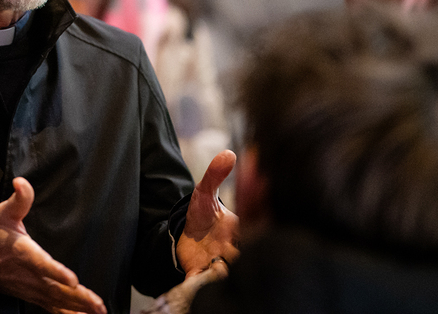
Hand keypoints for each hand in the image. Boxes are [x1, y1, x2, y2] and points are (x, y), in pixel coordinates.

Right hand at [0, 177, 106, 313]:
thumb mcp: (3, 214)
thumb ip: (18, 200)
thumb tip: (22, 182)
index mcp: (22, 252)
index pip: (40, 263)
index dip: (55, 272)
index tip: (72, 279)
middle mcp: (28, 275)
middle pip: (54, 288)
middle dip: (77, 297)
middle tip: (97, 303)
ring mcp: (32, 288)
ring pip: (57, 301)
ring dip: (78, 308)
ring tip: (98, 311)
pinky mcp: (36, 296)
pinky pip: (53, 309)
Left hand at [176, 150, 239, 277]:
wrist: (184, 234)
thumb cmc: (201, 214)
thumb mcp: (204, 192)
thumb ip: (215, 175)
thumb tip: (228, 153)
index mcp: (240, 230)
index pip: (252, 233)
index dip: (246, 234)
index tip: (237, 230)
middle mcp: (234, 250)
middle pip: (243, 257)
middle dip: (235, 254)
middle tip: (226, 247)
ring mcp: (219, 264)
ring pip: (227, 273)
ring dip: (222, 270)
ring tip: (215, 264)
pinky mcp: (202, 274)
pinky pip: (203, 283)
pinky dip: (200, 282)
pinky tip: (196, 278)